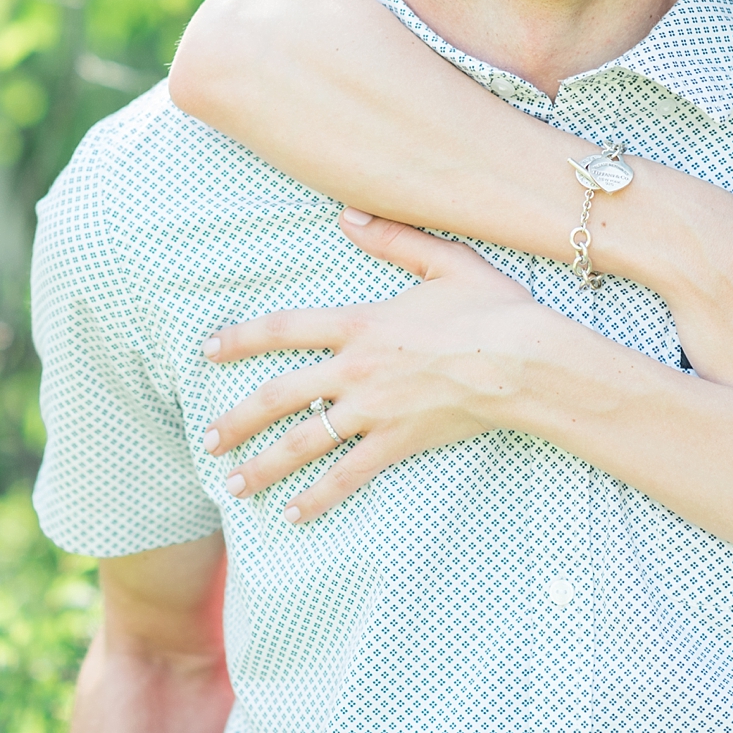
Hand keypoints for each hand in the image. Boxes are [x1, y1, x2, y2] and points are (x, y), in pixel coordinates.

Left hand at [200, 213, 544, 523]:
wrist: (524, 361)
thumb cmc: (492, 309)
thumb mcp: (445, 260)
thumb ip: (393, 238)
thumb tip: (347, 216)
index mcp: (360, 323)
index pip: (284, 329)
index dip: (241, 338)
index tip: (208, 349)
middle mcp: (355, 369)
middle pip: (279, 396)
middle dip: (238, 419)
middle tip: (209, 438)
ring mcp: (373, 410)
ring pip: (303, 443)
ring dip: (263, 465)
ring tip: (232, 484)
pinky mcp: (396, 443)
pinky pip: (347, 476)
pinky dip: (317, 498)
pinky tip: (293, 515)